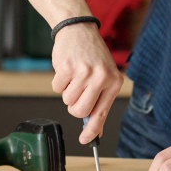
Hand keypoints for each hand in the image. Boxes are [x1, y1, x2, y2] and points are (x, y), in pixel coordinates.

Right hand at [50, 22, 122, 142]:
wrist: (79, 29)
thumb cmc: (92, 56)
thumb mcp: (104, 75)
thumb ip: (100, 101)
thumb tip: (94, 130)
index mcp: (114, 81)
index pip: (102, 112)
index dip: (92, 129)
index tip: (85, 140)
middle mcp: (101, 77)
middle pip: (79, 111)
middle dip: (74, 107)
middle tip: (76, 94)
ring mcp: (84, 72)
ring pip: (67, 100)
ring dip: (66, 92)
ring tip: (74, 76)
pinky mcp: (67, 67)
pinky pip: (56, 88)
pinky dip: (58, 82)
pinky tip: (66, 69)